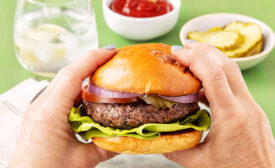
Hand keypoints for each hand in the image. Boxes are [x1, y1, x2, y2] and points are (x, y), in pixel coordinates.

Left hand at [9, 47, 116, 167]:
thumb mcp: (82, 161)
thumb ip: (107, 146)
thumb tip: (125, 137)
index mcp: (50, 113)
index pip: (72, 75)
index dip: (93, 59)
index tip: (111, 51)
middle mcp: (41, 106)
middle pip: (68, 74)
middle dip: (91, 62)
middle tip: (112, 59)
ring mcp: (40, 109)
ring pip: (65, 83)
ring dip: (85, 76)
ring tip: (105, 74)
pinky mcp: (42, 115)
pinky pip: (62, 95)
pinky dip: (78, 91)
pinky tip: (91, 96)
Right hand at [164, 42, 274, 167]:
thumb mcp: (201, 164)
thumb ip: (177, 150)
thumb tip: (159, 138)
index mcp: (231, 118)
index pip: (215, 77)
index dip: (195, 60)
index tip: (177, 53)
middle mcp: (245, 107)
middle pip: (227, 65)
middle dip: (204, 51)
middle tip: (183, 46)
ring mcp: (251, 106)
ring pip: (233, 71)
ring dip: (212, 59)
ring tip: (192, 56)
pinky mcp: (252, 109)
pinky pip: (234, 84)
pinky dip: (217, 75)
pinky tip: (202, 81)